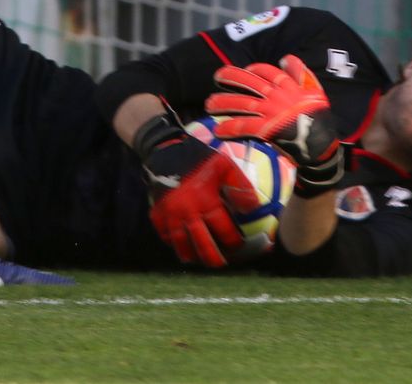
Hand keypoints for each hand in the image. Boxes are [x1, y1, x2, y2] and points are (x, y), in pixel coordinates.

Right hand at [134, 113, 250, 267]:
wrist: (165, 149)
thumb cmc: (198, 158)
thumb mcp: (224, 165)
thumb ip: (241, 186)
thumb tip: (254, 208)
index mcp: (205, 200)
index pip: (223, 230)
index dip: (233, 241)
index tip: (239, 245)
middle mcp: (187, 211)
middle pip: (201, 244)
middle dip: (213, 258)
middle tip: (220, 263)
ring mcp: (169, 214)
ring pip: (181, 244)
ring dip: (191, 254)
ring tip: (199, 260)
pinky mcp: (157, 213)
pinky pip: (164, 235)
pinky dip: (173, 243)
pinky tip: (180, 245)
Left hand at [205, 55, 345, 191]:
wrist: (322, 146)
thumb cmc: (320, 120)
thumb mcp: (314, 92)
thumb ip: (301, 74)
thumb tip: (285, 58)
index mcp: (289, 87)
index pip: (268, 71)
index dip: (255, 69)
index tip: (247, 69)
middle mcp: (277, 97)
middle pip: (249, 83)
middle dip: (231, 77)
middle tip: (217, 76)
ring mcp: (271, 112)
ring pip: (242, 103)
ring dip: (223, 103)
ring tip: (209, 104)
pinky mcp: (267, 129)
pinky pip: (244, 126)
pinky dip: (229, 128)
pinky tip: (218, 130)